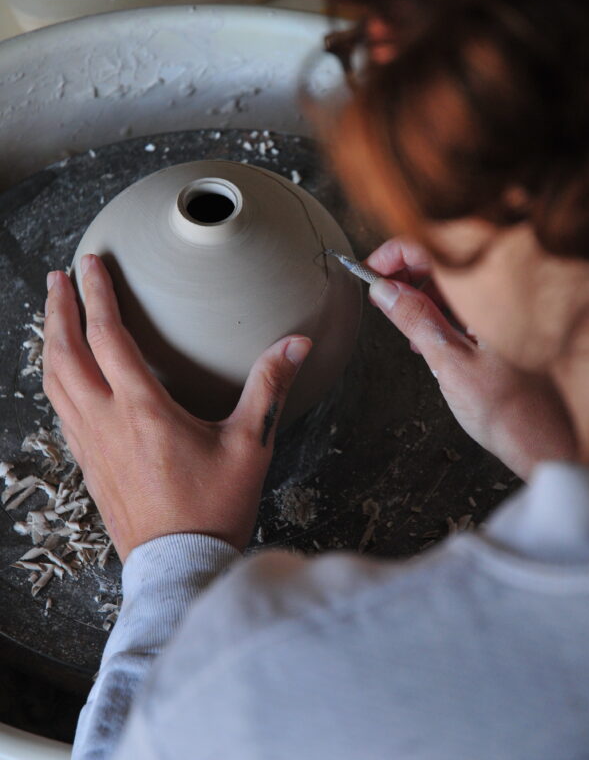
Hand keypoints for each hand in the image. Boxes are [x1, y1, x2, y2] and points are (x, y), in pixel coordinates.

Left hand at [42, 254, 310, 560]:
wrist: (180, 566)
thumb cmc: (214, 508)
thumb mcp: (250, 444)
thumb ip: (269, 387)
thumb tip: (295, 344)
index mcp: (142, 409)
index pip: (108, 336)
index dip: (98, 294)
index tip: (92, 264)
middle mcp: (106, 422)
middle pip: (65, 352)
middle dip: (59, 309)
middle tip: (58, 278)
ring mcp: (90, 444)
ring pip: (55, 381)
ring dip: (51, 341)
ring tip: (53, 315)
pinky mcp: (88, 464)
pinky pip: (61, 409)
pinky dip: (56, 379)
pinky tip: (65, 374)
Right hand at [367, 238, 575, 478]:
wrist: (545, 444)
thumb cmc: (510, 410)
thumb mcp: (449, 362)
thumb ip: (416, 320)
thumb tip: (384, 291)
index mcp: (487, 293)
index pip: (432, 246)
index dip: (394, 254)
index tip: (370, 273)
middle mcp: (497, 295)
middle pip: (440, 261)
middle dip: (403, 276)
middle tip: (378, 297)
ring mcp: (500, 310)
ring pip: (449, 284)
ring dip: (418, 296)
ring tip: (399, 322)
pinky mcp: (500, 327)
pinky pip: (463, 305)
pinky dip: (438, 313)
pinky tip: (425, 339)